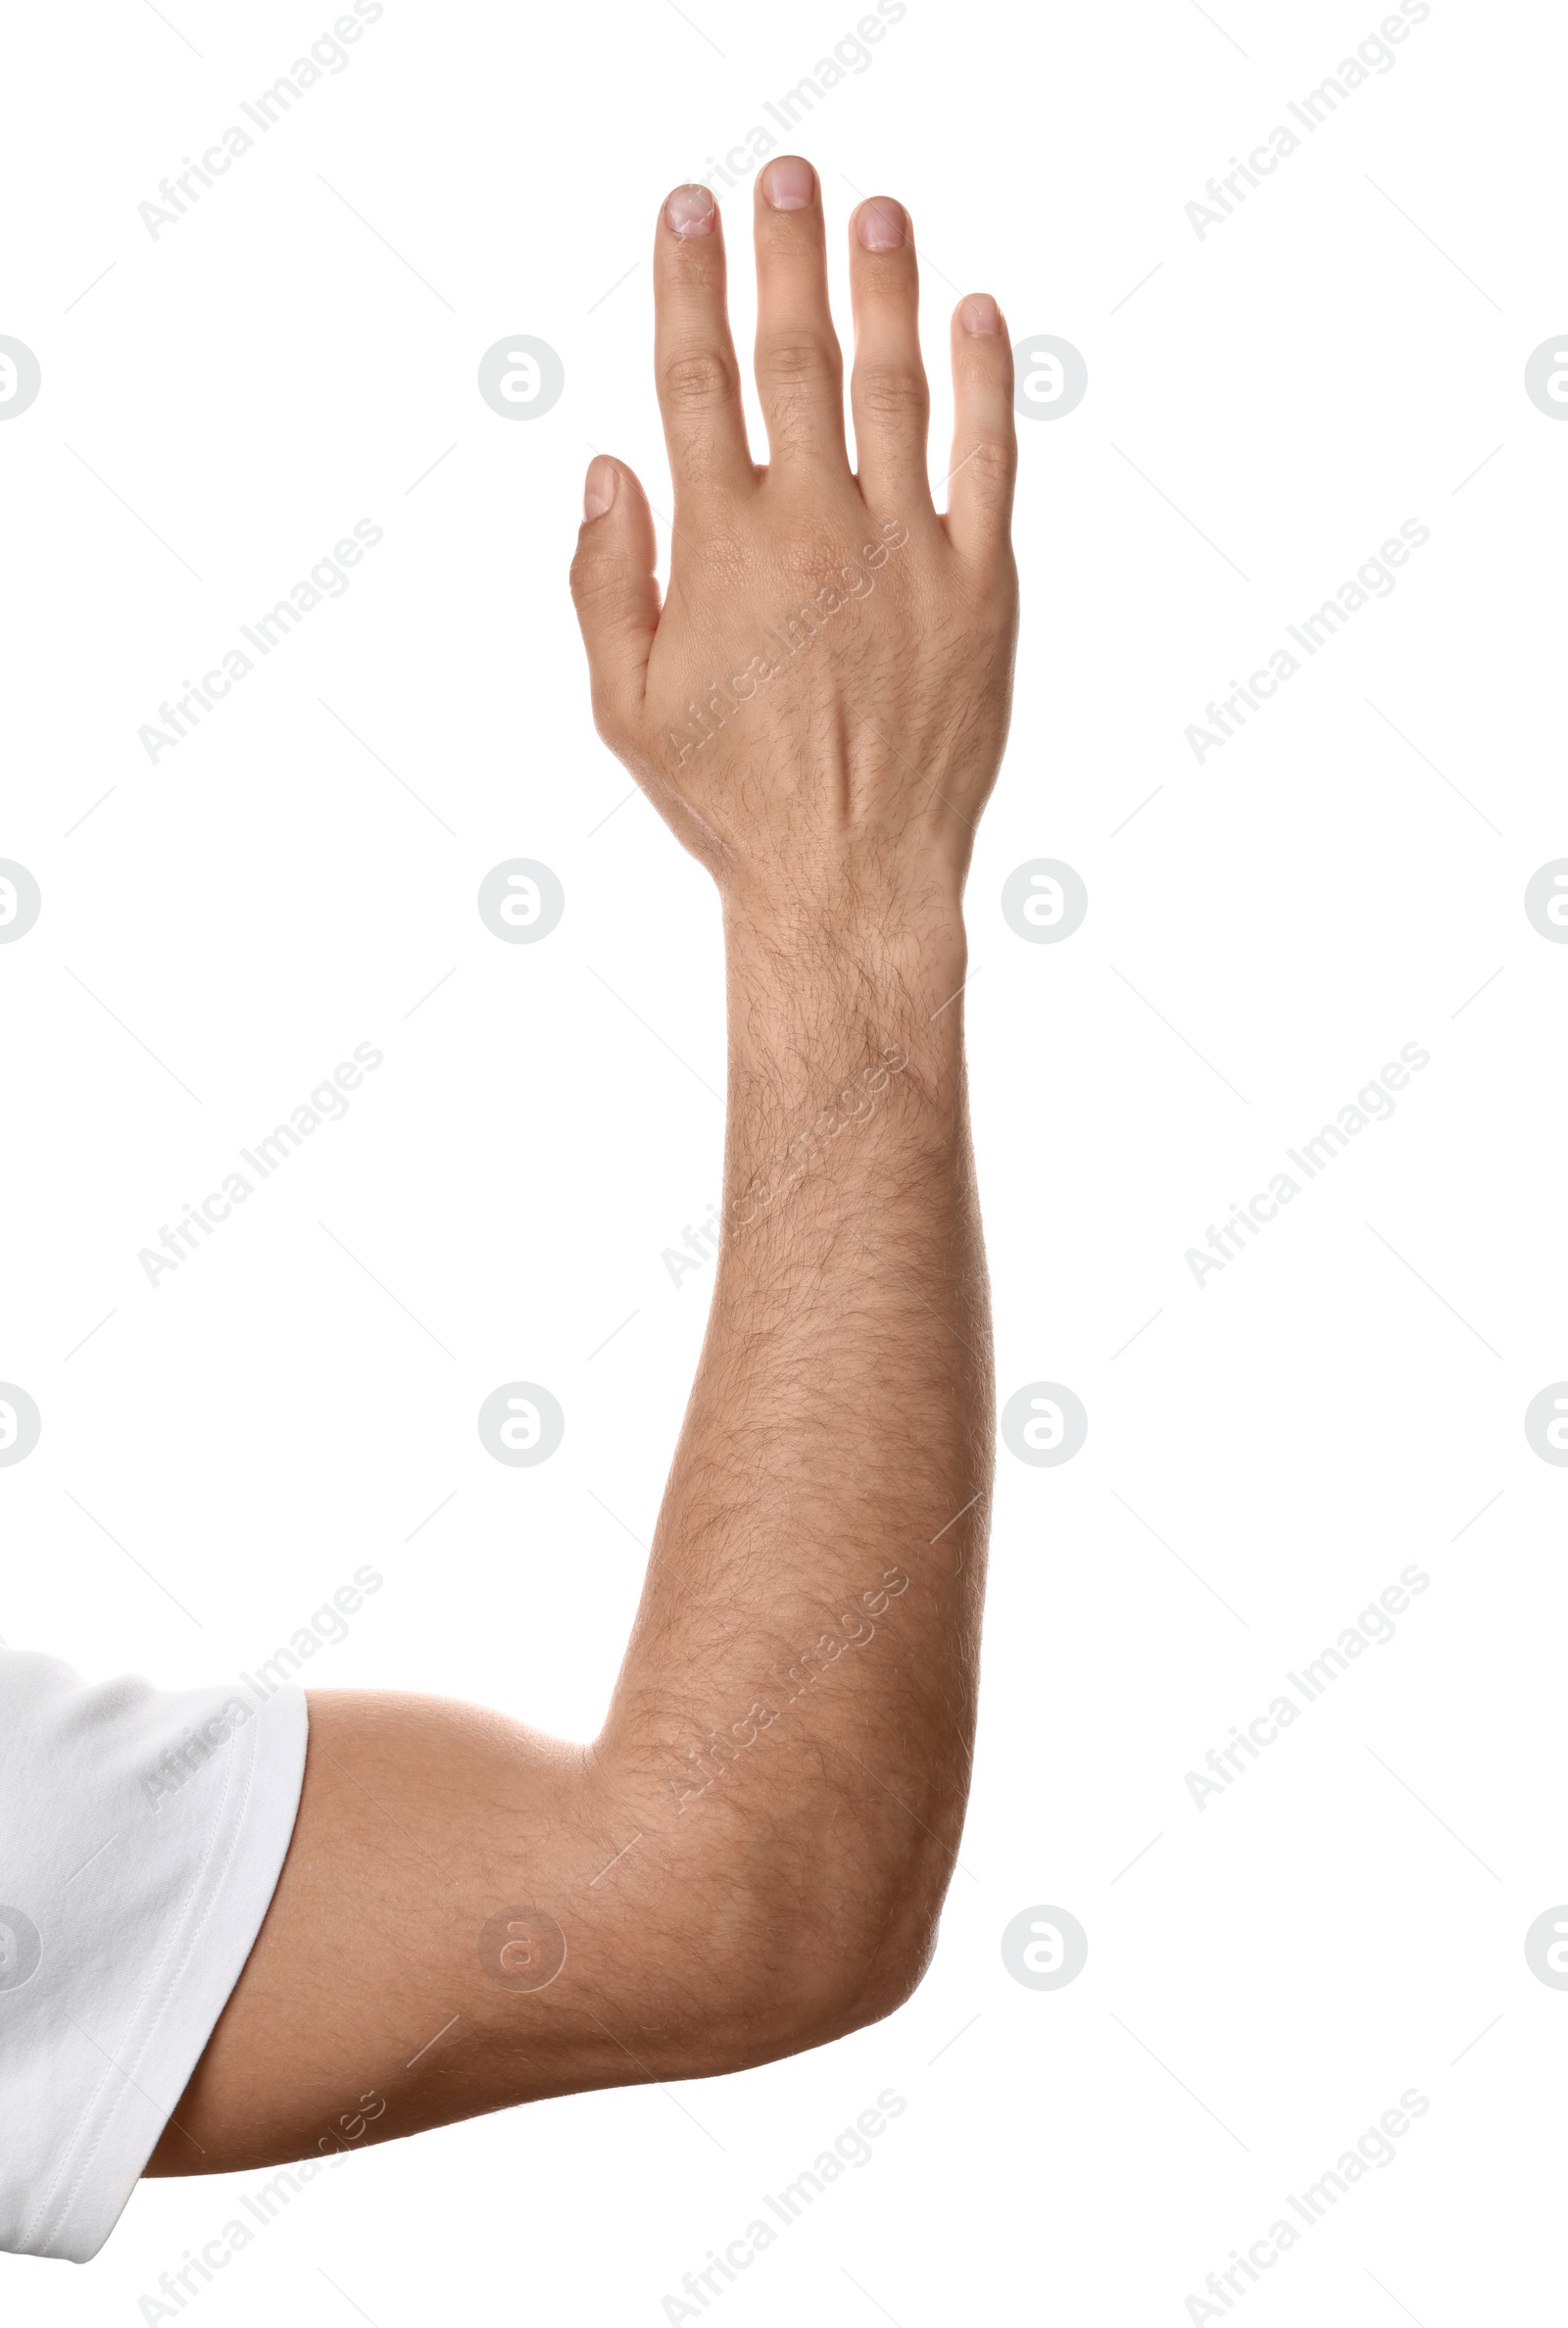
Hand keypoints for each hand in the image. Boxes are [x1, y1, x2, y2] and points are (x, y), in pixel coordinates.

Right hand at [570, 158, 1017, 971]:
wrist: (849, 877)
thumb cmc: (731, 802)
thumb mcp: (624, 707)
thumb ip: (604, 581)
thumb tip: (607, 469)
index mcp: (720, 548)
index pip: (696, 377)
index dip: (691, 283)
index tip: (692, 210)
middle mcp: (814, 527)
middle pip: (795, 355)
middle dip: (785, 253)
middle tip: (787, 174)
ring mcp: (907, 550)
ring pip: (895, 385)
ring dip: (884, 289)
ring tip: (874, 213)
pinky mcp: (980, 586)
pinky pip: (989, 459)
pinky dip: (985, 381)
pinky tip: (978, 316)